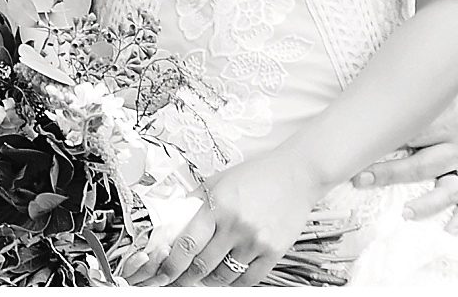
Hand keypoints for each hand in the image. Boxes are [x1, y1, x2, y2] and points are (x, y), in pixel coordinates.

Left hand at [130, 149, 328, 287]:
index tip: (162, 274)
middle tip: (179, 280)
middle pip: (202, 265)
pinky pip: (248, 279)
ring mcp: (255, 240)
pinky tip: (228, 276)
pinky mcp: (274, 252)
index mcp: (217, 205)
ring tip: (203, 277)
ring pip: (223, 276)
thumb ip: (194, 203)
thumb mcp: (218, 182)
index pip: (185, 245)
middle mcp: (235, 224)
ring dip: (210, 281)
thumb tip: (170, 225)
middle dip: (186, 277)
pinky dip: (234, 282)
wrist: (296, 175)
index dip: (170, 265)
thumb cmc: (256, 176)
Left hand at [351, 72, 457, 233]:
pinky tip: (449, 229)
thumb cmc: (426, 81)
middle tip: (361, 180)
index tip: (354, 160)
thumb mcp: (410, 90)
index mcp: (443, 116)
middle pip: (422, 165)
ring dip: (426, 203)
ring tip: (406, 212)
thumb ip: (389, 108)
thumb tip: (350, 125)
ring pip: (448, 188)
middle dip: (390, 174)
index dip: (377, 150)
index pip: (407, 139)